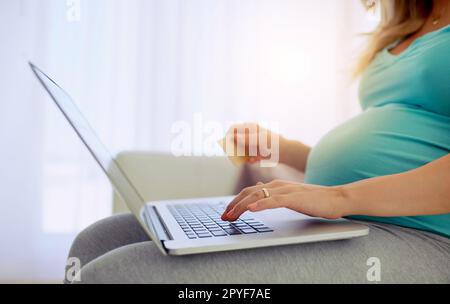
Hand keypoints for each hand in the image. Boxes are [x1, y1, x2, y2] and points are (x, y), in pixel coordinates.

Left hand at [221, 180, 344, 220]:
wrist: (335, 198)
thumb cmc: (314, 199)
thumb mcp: (290, 197)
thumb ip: (275, 195)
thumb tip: (259, 194)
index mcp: (275, 186)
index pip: (250, 192)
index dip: (236, 201)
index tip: (227, 212)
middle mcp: (277, 185)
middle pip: (249, 193)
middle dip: (234, 205)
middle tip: (224, 217)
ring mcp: (285, 191)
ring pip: (258, 196)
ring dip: (242, 206)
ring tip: (231, 215)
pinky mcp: (294, 198)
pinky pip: (274, 201)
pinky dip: (261, 205)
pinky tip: (252, 210)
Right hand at [223, 123, 285, 163]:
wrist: (285, 152)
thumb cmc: (273, 143)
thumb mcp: (259, 140)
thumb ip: (246, 139)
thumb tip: (233, 137)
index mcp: (250, 127)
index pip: (233, 128)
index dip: (228, 136)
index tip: (227, 146)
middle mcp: (250, 134)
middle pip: (236, 140)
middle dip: (236, 149)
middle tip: (236, 156)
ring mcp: (253, 143)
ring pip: (241, 150)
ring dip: (243, 156)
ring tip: (250, 159)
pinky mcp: (256, 151)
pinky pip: (248, 156)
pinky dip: (249, 159)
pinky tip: (255, 161)